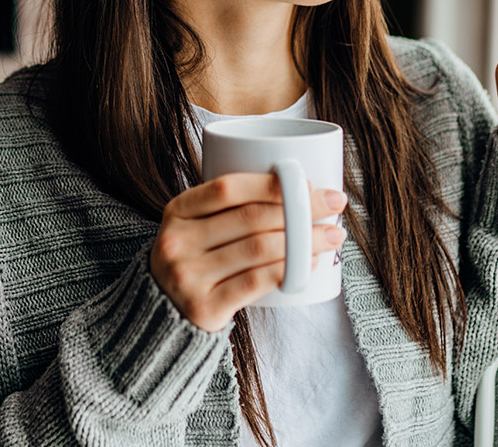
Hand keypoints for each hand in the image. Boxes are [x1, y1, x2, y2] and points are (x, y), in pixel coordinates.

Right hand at [150, 173, 347, 331]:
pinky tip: (311, 264)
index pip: (229, 188)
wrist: (162, 314)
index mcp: (177, 211)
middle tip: (334, 205)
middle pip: (251, 218)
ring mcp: (188, 276)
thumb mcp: (196, 227)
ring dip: (305, 241)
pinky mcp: (204, 307)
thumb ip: (229, 207)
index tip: (309, 184)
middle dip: (301, 209)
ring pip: (259, 249)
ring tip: (332, 236)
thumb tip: (300, 188)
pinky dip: (289, 271)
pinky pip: (256, 282)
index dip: (272, 183)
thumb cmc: (196, 261)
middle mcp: (178, 242)